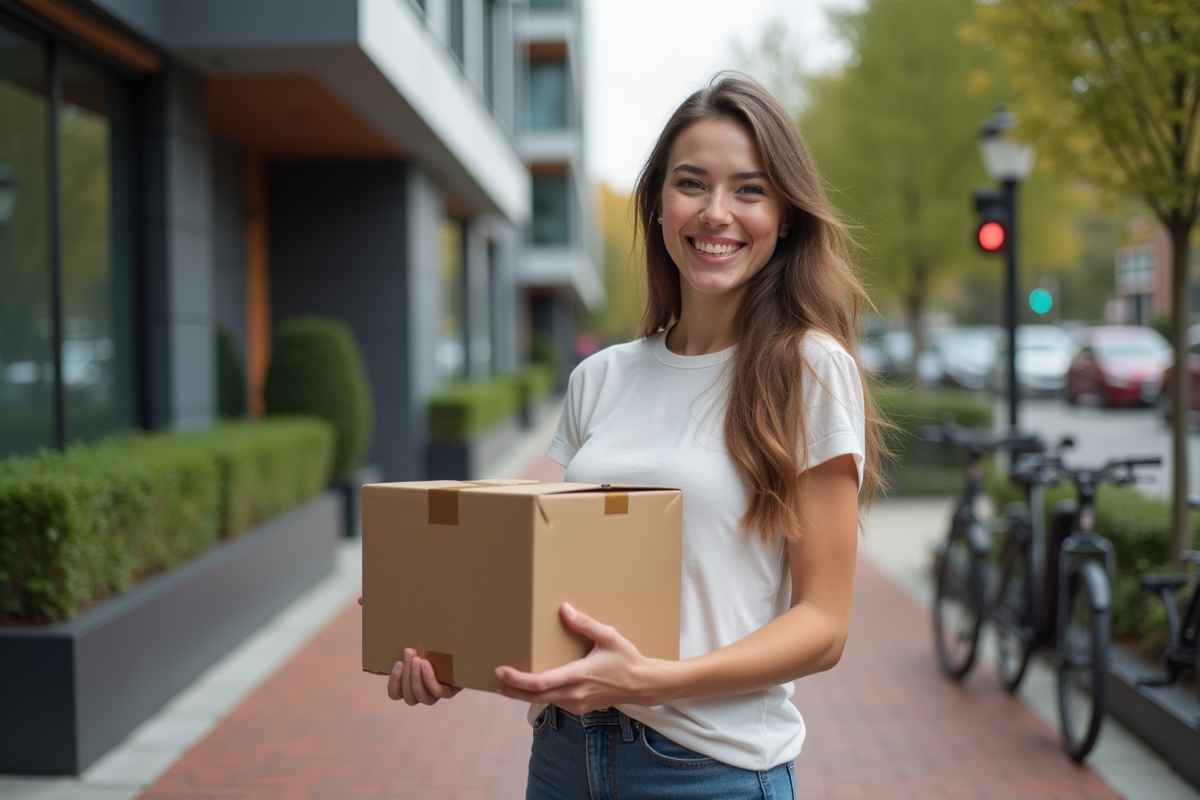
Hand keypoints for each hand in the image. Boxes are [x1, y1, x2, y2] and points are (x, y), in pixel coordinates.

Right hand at [388, 647, 462, 705]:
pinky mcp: (450, 691)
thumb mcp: (416, 648)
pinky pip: (437, 692)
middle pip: (408, 697)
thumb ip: (402, 652)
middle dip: (406, 675)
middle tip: (408, 652)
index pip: (395, 694)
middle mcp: (423, 694)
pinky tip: (427, 664)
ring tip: (417, 659)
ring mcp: (437, 695)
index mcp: (410, 686)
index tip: (396, 663)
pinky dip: (429, 679)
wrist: (463, 647)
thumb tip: (376, 644)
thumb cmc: (435, 647)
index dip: (394, 683)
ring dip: (415, 678)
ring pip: (421, 697)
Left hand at [495, 603, 664, 713]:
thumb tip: (564, 609)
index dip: (518, 680)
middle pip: (535, 697)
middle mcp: (574, 694)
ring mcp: (576, 704)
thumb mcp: (609, 636)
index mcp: (579, 675)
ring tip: (505, 684)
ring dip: (522, 694)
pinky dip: (538, 696)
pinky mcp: (578, 708)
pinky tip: (530, 688)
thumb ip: (585, 624)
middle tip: (494, 680)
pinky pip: (553, 703)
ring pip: (542, 702)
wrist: (642, 685)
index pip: (541, 683)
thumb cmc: (626, 658)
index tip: (501, 672)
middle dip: (512, 690)